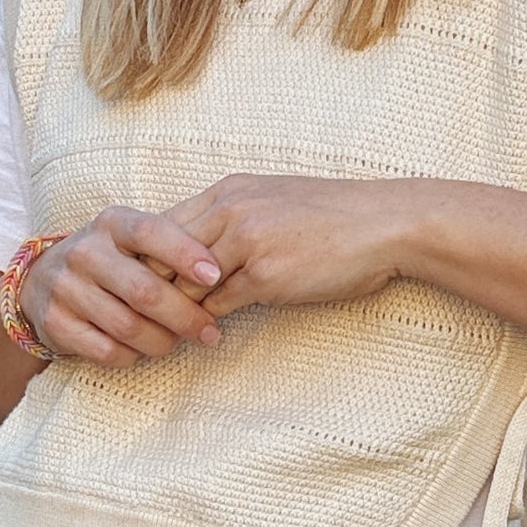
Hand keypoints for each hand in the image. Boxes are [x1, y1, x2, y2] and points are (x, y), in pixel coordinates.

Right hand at [20, 209, 225, 366]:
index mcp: (112, 224)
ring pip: (128, 326)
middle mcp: (85, 252)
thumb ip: (170, 248)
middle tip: (210, 332)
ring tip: (178, 342)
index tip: (215, 276)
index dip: (186, 254)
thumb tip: (225, 272)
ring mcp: (66, 288)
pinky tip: (142, 350)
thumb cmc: (110, 260)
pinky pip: (106, 350)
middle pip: (145, 291)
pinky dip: (132, 356)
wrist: (43, 279)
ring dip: (162, 341)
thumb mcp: (132, 240)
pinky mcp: (56, 322)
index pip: (152, 233)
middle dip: (185, 316)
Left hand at [168, 175, 418, 318]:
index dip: (149, 260)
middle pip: (161, 255)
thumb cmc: (332, 217)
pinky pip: (216, 306)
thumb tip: (196, 251)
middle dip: (150, 289)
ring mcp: (245, 242)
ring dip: (175, 312)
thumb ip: (231, 219)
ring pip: (183, 284)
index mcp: (228, 191)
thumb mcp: (272, 201)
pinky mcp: (265, 275)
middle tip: (142, 316)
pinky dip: (207, 324)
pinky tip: (207, 335)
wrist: (384, 223)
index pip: (160, 226)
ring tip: (166, 332)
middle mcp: (230, 211)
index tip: (145, 285)